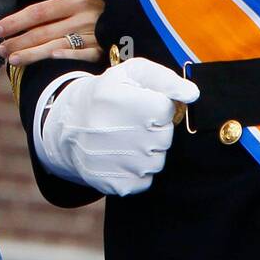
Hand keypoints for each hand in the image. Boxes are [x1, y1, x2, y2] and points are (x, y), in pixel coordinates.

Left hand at [0, 0, 104, 67]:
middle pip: (44, 30)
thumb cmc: (97, 18)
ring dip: (32, 52)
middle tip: (0, 49)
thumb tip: (19, 28)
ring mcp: (94, 33)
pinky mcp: (105, 49)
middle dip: (19, 40)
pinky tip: (51, 57)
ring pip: (57, 44)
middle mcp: (84, 15)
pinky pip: (83, 53)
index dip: (16, 21)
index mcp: (75, 1)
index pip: (38, 12)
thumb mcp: (79, 8)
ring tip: (12, 59)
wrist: (132, 24)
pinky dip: (67, 54)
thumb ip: (55, 15)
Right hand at [42, 57, 199, 196]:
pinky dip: (138, 170)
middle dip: (155, 128)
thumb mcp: (131, 74)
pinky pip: (146, 179)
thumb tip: (192, 94)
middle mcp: (115, 132)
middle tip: (133, 122)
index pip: (166, 109)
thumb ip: (165, 79)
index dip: (158, 105)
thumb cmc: (107, 96)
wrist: (67, 128)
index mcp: (120, 100)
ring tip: (126, 138)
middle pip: (164, 136)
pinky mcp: (115, 185)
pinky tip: (121, 156)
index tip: (142, 104)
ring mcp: (115, 162)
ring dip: (148, 150)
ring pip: (157, 160)